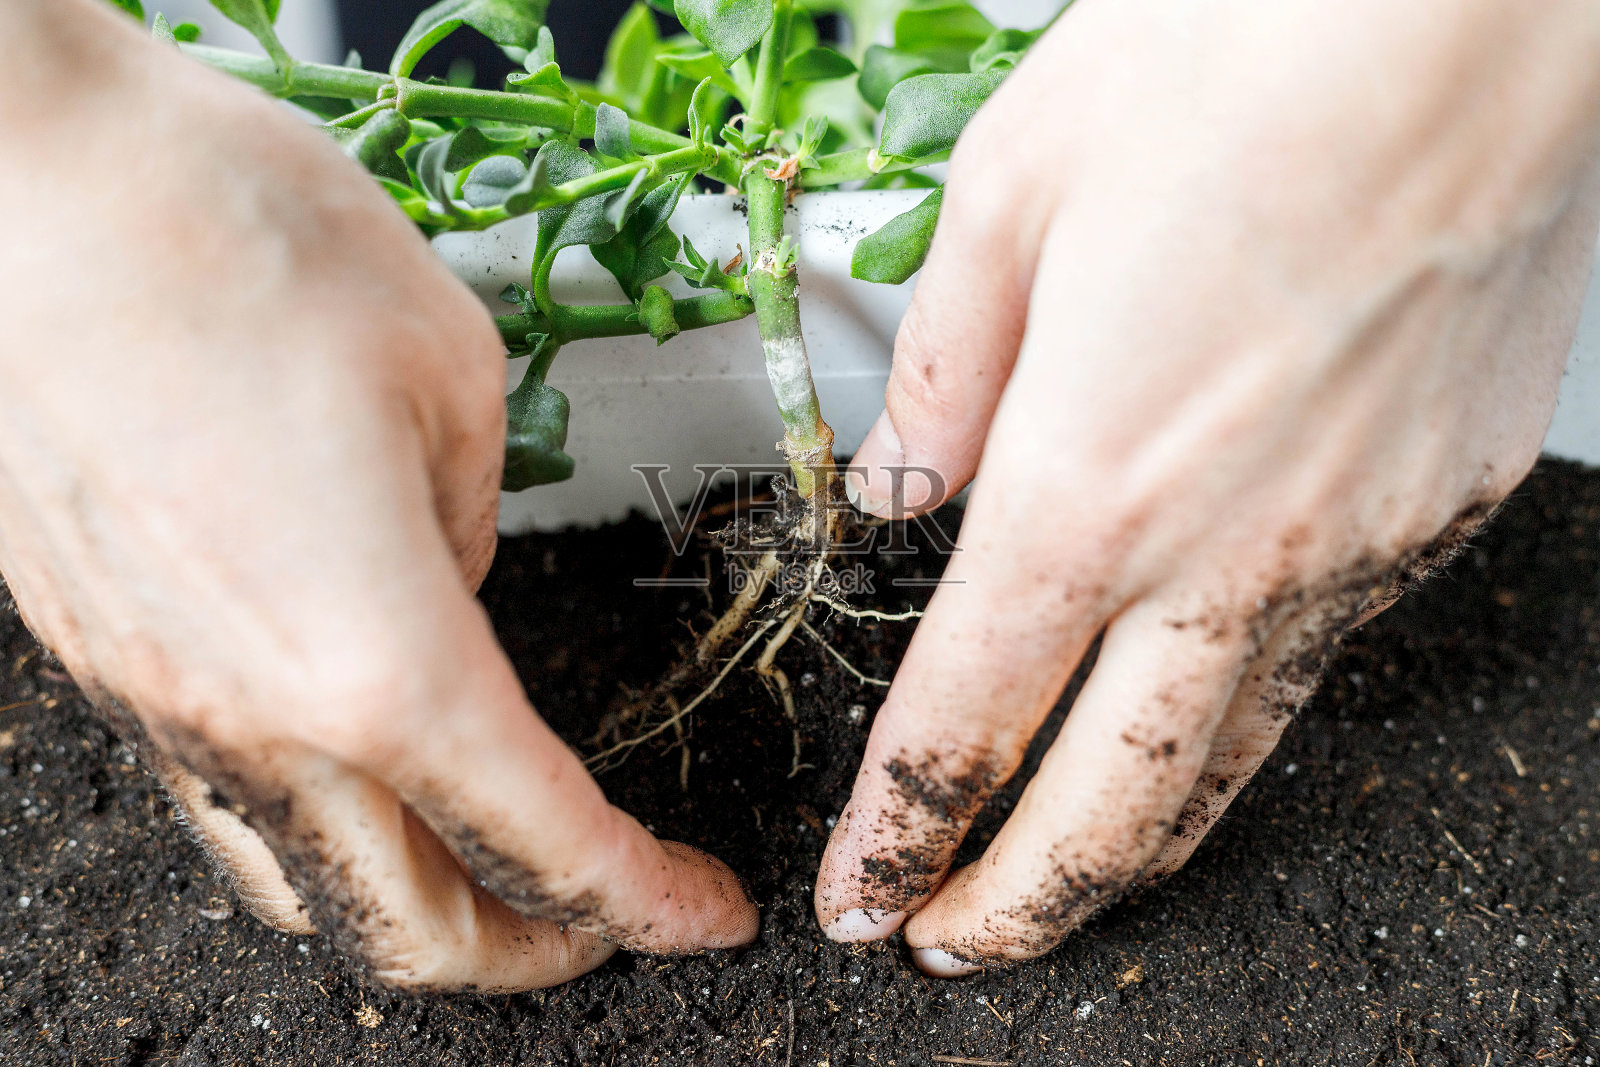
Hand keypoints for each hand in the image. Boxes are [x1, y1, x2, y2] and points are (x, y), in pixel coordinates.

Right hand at [0, 1, 754, 989]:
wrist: (21, 177)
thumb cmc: (229, 241)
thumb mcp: (451, 373)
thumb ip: (478, 520)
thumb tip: (456, 582)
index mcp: (377, 661)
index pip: (544, 841)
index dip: (646, 899)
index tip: (704, 912)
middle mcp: (255, 717)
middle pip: (413, 929)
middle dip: (533, 949)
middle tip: (610, 916)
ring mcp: (159, 700)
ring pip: (306, 883)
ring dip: (420, 902)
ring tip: (490, 862)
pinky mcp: (102, 656)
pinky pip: (225, 800)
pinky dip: (321, 826)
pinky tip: (358, 768)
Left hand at [817, 0, 1599, 973]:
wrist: (1471, 9)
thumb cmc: (1245, 59)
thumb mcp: (1011, 191)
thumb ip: (941, 371)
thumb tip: (902, 481)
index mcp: (1087, 486)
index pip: (963, 727)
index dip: (896, 834)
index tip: (861, 891)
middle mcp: (1227, 554)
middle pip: (1102, 812)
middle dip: (1009, 906)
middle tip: (948, 946)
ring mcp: (1352, 550)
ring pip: (1227, 770)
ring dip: (1130, 856)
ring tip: (1061, 891)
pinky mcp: (1442, 515)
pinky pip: (1322, 660)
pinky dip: (1242, 722)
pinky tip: (1197, 712)